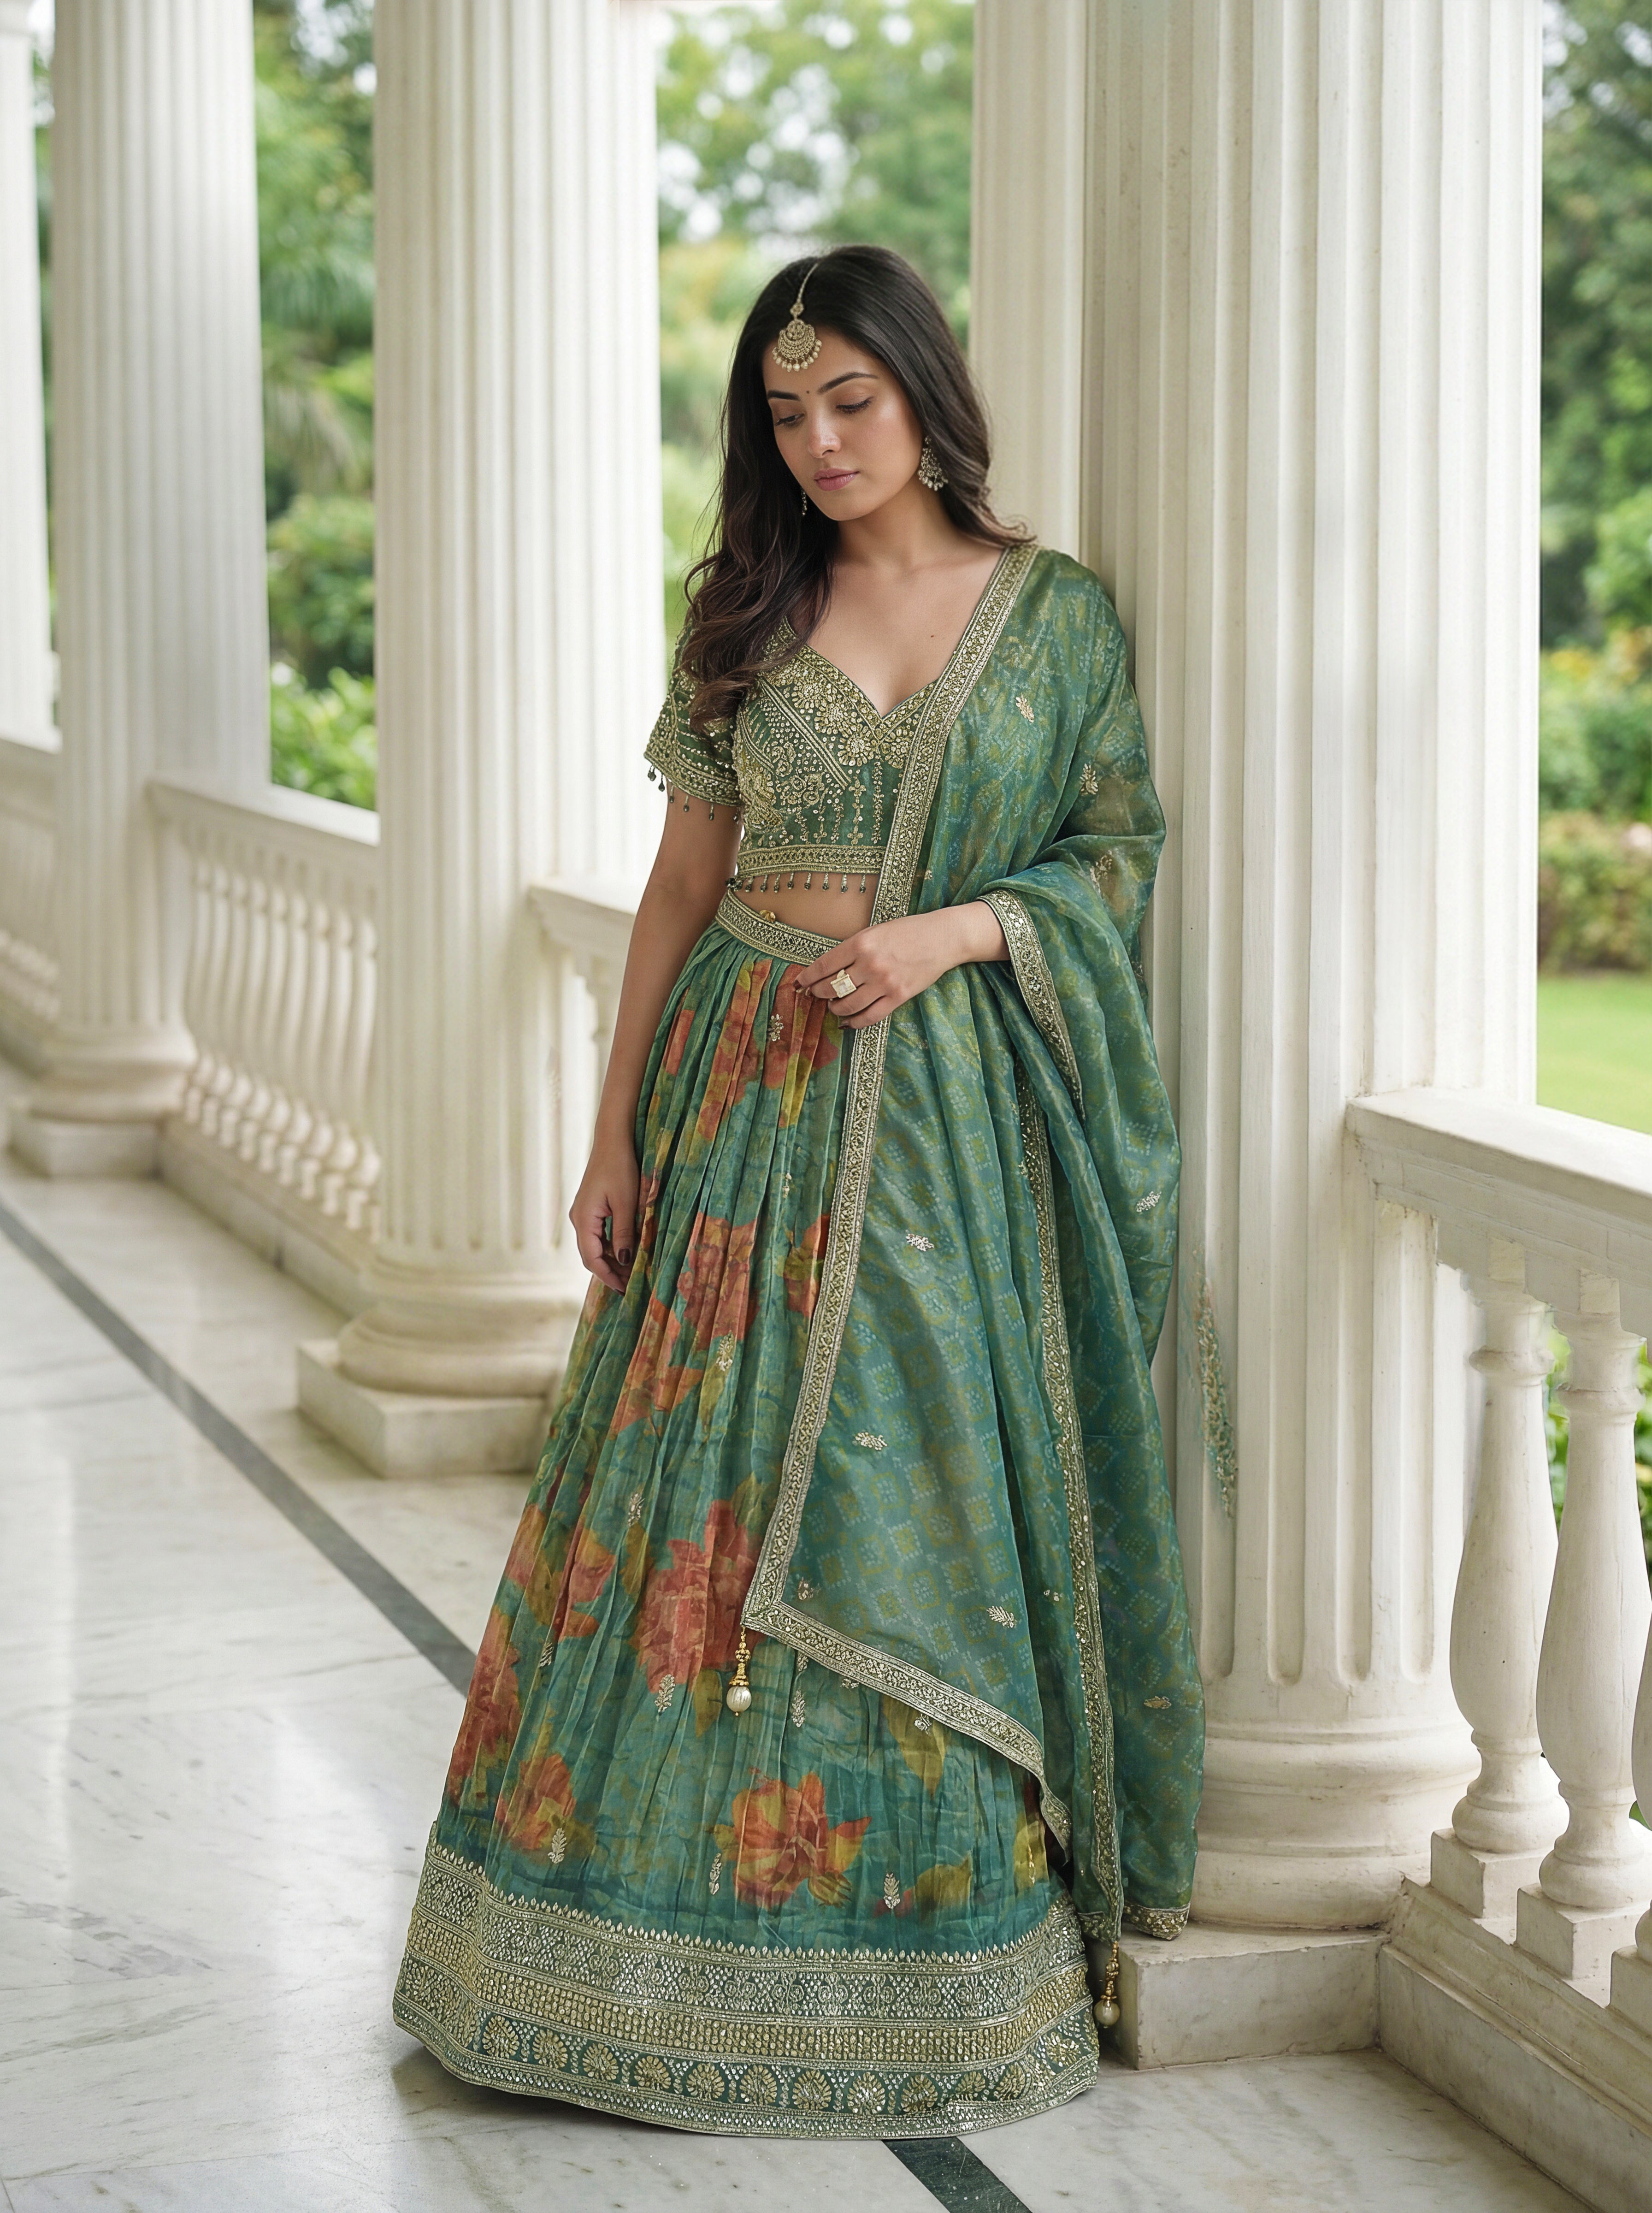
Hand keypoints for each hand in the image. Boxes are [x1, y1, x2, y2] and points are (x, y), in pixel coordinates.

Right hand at [569, 1135, 640, 1290]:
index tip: (625, 1289)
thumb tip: (625, 1260)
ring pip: (595, 1246)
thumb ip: (625, 1233)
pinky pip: (598, 1234)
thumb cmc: (620, 1167)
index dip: (608, 1276)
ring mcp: (583, 1213)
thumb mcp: (627, 1203)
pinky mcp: (591, 1208)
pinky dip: (611, 1246)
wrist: (612, 1140)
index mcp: (584, 1219)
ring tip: (632, 1272)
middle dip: (610, 1271)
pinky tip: (627, 1250)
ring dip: (612, 1259)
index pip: (591, 1258)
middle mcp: (578, 1219)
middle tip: (632, 1284)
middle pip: (591, 1255)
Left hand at [793, 903, 1006, 1028]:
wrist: (942, 938)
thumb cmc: (907, 931)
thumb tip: (828, 969)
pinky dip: (854, 1022)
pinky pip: (870, 1017)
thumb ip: (853, 948)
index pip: (824, 965)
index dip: (807, 978)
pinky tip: (848, 1022)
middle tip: (816, 995)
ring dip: (835, 1009)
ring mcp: (884, 983)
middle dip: (819, 994)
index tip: (799, 984)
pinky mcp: (899, 997)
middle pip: (832, 987)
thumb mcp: (875, 931)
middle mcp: (870, 964)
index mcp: (861, 943)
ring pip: (848, 1005)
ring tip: (833, 1007)